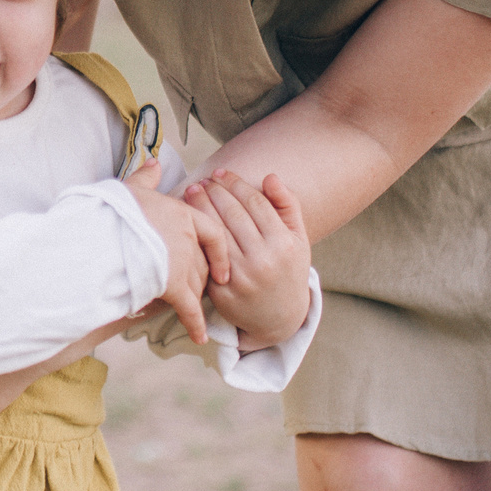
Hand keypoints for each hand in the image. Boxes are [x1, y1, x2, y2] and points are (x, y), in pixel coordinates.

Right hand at [125, 159, 233, 342]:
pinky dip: (196, 324)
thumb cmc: (112, 211)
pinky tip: (200, 337)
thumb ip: (146, 178)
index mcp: (181, 214)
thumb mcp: (130, 189)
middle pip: (204, 262)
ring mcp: (182, 263)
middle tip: (195, 286)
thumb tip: (156, 163)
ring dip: (194, 296)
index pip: (212, 233)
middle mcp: (187, 238)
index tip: (220, 263)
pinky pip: (189, 309)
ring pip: (197, 283)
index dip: (217, 250)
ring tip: (190, 307)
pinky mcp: (173, 286)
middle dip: (202, 276)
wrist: (102, 234)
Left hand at [186, 169, 310, 349]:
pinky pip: (207, 256)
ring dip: (201, 208)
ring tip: (193, 191)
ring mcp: (242, 277)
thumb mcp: (299, 239)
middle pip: (233, 215)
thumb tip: (269, 176)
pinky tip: (191, 220)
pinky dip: (197, 235)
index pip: (255, 203)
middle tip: (204, 179)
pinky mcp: (223, 291)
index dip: (236, 184)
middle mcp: (264, 260)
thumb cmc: (288, 270)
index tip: (222, 172)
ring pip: (217, 232)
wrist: (280, 317)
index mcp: (284, 244)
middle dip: (215, 192)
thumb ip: (287, 206)